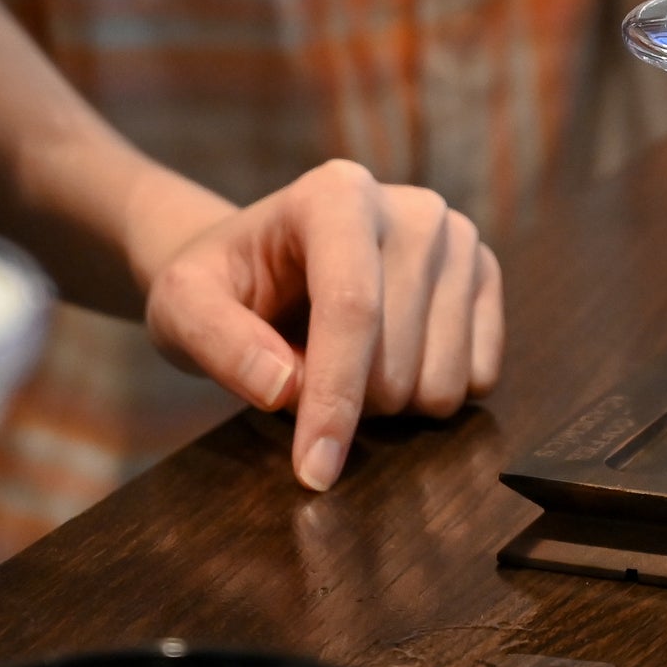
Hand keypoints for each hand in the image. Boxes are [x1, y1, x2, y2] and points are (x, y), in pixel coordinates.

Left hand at [144, 160, 504, 491]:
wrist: (267, 263)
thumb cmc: (222, 284)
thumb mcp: (182, 305)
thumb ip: (217, 342)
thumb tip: (284, 388)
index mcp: (337, 194)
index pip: (353, 308)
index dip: (335, 398)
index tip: (312, 471)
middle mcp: (411, 207)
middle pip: (397, 356)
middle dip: (348, 403)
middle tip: (302, 379)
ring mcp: (457, 239)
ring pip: (444, 379)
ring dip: (388, 405)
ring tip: (345, 367)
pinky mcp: (484, 274)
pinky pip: (480, 379)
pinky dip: (428, 395)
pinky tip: (391, 362)